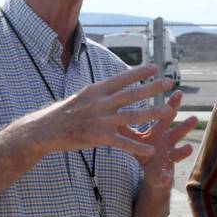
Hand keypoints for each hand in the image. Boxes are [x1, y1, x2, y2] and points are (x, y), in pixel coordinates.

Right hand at [34, 64, 174, 157]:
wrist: (47, 129)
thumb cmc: (68, 112)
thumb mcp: (84, 95)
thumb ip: (103, 92)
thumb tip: (119, 81)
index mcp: (97, 90)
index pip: (122, 78)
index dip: (140, 72)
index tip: (156, 67)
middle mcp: (100, 102)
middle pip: (132, 94)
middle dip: (152, 88)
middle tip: (170, 82)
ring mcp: (100, 120)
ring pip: (132, 116)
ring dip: (152, 113)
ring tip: (168, 111)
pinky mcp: (99, 137)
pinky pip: (122, 142)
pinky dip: (138, 146)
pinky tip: (151, 149)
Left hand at [120, 90, 197, 189]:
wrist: (152, 174)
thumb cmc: (146, 151)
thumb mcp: (136, 138)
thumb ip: (127, 127)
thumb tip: (113, 111)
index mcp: (161, 132)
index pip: (168, 116)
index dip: (173, 105)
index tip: (179, 92)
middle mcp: (169, 143)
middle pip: (178, 132)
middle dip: (186, 125)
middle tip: (194, 117)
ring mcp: (169, 158)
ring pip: (179, 153)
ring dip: (184, 151)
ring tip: (189, 148)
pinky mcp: (166, 173)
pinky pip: (166, 176)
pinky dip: (165, 177)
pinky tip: (165, 177)